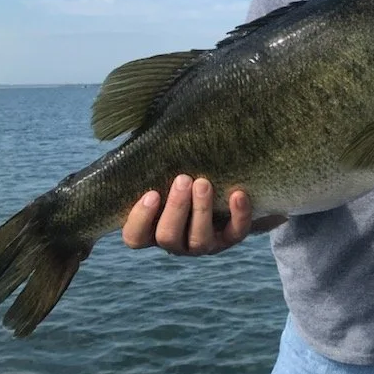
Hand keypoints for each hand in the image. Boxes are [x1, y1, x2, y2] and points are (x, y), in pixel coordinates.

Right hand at [122, 174, 251, 254]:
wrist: (220, 186)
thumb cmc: (182, 174)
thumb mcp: (164, 169)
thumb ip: (152, 161)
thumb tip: (146, 129)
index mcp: (151, 229)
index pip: (135, 237)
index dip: (140, 219)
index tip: (151, 193)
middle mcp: (175, 242)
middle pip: (167, 237)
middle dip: (175, 208)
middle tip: (183, 179)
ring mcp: (202, 244)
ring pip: (199, 240)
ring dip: (201, 210)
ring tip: (203, 183)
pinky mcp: (229, 239)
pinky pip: (235, 233)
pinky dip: (239, 215)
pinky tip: (238, 194)